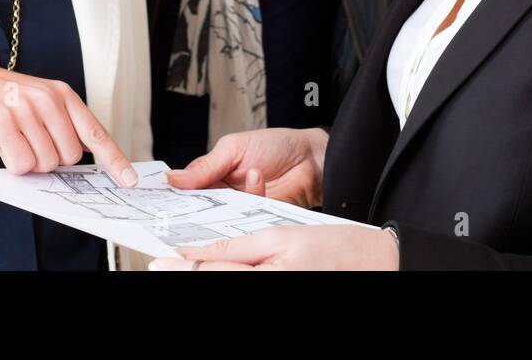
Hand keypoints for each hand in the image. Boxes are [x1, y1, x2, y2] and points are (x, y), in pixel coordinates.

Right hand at [0, 61, 136, 184]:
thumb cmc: (10, 98)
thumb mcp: (44, 101)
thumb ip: (65, 125)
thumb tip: (82, 158)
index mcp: (64, 95)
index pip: (96, 133)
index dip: (114, 160)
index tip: (129, 180)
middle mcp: (49, 99)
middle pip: (68, 157)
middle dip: (51, 160)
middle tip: (32, 143)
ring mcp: (26, 108)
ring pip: (44, 163)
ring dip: (29, 162)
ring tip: (16, 140)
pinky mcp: (2, 120)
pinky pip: (21, 162)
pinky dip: (14, 163)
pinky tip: (5, 145)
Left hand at [148, 225, 398, 270]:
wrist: (374, 263)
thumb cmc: (336, 247)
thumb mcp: (280, 235)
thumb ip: (235, 247)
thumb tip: (195, 252)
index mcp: (265, 277)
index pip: (208, 274)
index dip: (178, 267)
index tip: (157, 260)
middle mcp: (267, 291)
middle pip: (214, 283)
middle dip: (189, 272)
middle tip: (161, 264)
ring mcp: (275, 295)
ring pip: (228, 285)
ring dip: (209, 274)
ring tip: (187, 264)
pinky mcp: (280, 294)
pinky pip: (246, 286)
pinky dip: (231, 276)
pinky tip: (221, 269)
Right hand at [165, 127, 328, 207]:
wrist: (312, 158)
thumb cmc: (276, 145)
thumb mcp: (234, 147)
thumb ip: (206, 165)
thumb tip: (173, 178)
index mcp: (213, 175)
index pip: (186, 191)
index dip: (174, 196)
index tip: (161, 200)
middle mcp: (225, 196)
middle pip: (200, 209)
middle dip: (195, 207)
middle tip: (194, 201)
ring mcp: (241, 209)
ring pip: (222, 218)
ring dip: (228, 202)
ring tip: (243, 178)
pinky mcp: (258, 219)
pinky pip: (246, 221)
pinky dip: (252, 200)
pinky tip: (259, 179)